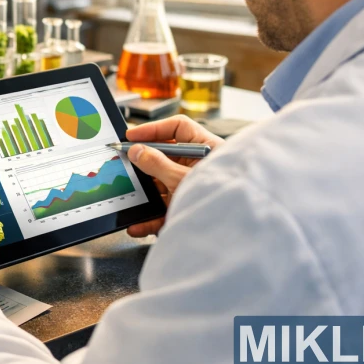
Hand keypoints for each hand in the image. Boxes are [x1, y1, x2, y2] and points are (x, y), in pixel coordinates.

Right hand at [125, 115, 224, 237]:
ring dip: (144, 193)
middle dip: (144, 163)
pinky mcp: (187, 209)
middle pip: (165, 157)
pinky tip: (137, 225)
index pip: (178, 129)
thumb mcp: (183, 178)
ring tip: (128, 194)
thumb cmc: (224, 200)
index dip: (153, 129)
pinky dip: (150, 218)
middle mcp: (199, 167)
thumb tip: (137, 151)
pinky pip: (165, 210)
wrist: (239, 234)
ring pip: (162, 185)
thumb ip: (158, 164)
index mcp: (207, 150)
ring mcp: (192, 189)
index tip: (131, 135)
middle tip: (124, 162)